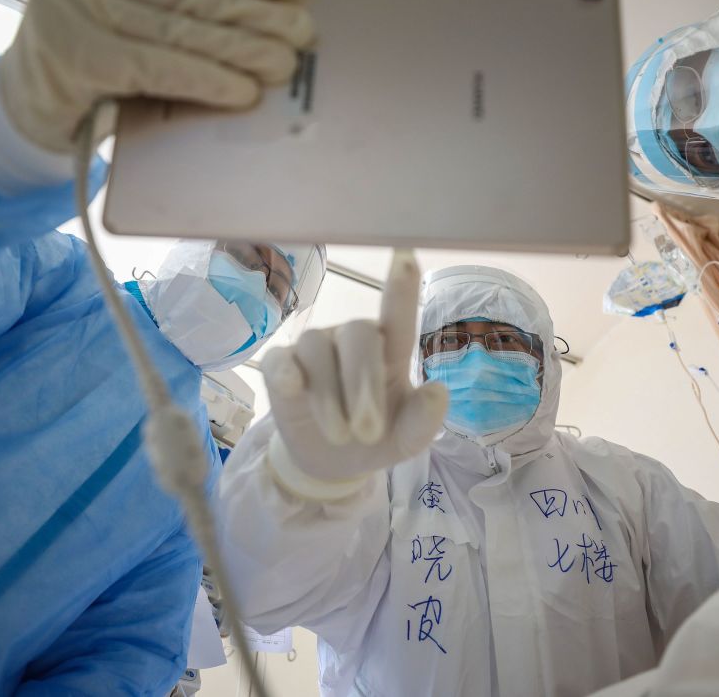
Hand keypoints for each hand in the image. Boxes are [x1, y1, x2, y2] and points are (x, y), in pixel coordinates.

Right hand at [0, 0, 313, 152]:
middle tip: (301, 33)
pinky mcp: (72, 60)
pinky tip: (239, 90)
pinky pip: (154, 68)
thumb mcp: (129, 40)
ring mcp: (71, 15)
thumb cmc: (86, 83)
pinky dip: (204, 80)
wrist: (17, 120)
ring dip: (239, 50)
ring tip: (282, 64)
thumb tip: (264, 35)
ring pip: (175, 32)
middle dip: (252, 16)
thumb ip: (176, 28)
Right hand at [263, 250, 448, 499]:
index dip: (401, 286)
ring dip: (330, 397)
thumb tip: (438, 392)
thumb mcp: (406, 440)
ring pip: (318, 349)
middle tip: (368, 432)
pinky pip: (281, 360)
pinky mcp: (280, 366)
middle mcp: (352, 339)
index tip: (406, 255)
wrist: (331, 463)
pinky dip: (286, 373)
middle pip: (358, 335)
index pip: (398, 315)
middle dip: (363, 384)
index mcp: (390, 350)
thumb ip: (423, 420)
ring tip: (341, 436)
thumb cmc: (376, 438)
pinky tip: (292, 389)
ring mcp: (315, 348)